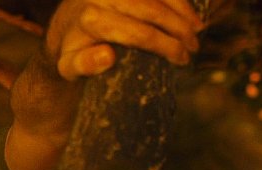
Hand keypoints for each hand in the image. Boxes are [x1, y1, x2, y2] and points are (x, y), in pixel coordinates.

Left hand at [46, 0, 205, 79]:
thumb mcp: (69, 67)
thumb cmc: (71, 52)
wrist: (63, 28)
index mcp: (91, 18)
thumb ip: (83, 65)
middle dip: (179, 30)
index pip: (137, 33)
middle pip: (151, 11)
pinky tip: (191, 12)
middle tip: (194, 48)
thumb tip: (108, 56)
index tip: (182, 60)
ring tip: (198, 31)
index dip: (165, 46)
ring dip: (182, 11)